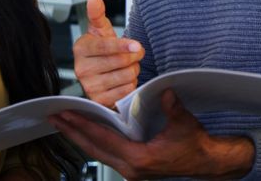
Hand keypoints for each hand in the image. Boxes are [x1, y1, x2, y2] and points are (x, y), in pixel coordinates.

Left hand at [50, 90, 253, 179]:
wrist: (207, 162)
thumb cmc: (195, 144)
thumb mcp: (184, 123)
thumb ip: (172, 108)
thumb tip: (164, 91)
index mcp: (139, 159)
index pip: (104, 140)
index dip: (83, 125)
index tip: (67, 114)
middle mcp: (130, 168)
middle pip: (93, 149)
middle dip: (72, 132)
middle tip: (53, 116)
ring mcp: (130, 170)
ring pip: (97, 153)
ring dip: (79, 137)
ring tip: (62, 122)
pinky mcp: (131, 167)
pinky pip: (106, 153)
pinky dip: (93, 141)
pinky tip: (84, 131)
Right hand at [73, 0, 144, 107]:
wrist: (101, 73)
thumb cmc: (102, 49)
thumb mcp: (100, 30)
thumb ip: (97, 13)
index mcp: (81, 48)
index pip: (105, 46)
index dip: (123, 46)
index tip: (137, 45)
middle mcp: (81, 69)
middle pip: (119, 62)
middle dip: (133, 57)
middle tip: (134, 53)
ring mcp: (89, 86)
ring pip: (125, 76)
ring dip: (133, 70)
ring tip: (127, 66)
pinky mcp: (99, 101)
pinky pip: (125, 91)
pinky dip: (130, 84)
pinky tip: (125, 79)